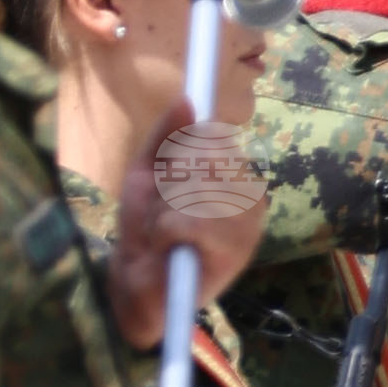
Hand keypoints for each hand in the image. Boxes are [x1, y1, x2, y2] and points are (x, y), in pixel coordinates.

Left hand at [106, 125, 267, 343]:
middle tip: (161, 212)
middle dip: (168, 186)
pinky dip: (164, 232)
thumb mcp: (148, 174)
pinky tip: (167, 248)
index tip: (166, 177)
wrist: (137, 287)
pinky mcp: (234, 254)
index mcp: (234, 176)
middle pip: (204, 160)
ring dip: (163, 211)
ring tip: (161, 232)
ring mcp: (247, 226)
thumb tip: (188, 99)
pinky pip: (188, 221)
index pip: (211, 139)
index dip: (180, 155)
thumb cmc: (145, 231)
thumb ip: (166, 136)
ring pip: (195, 190)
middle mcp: (251, 198)